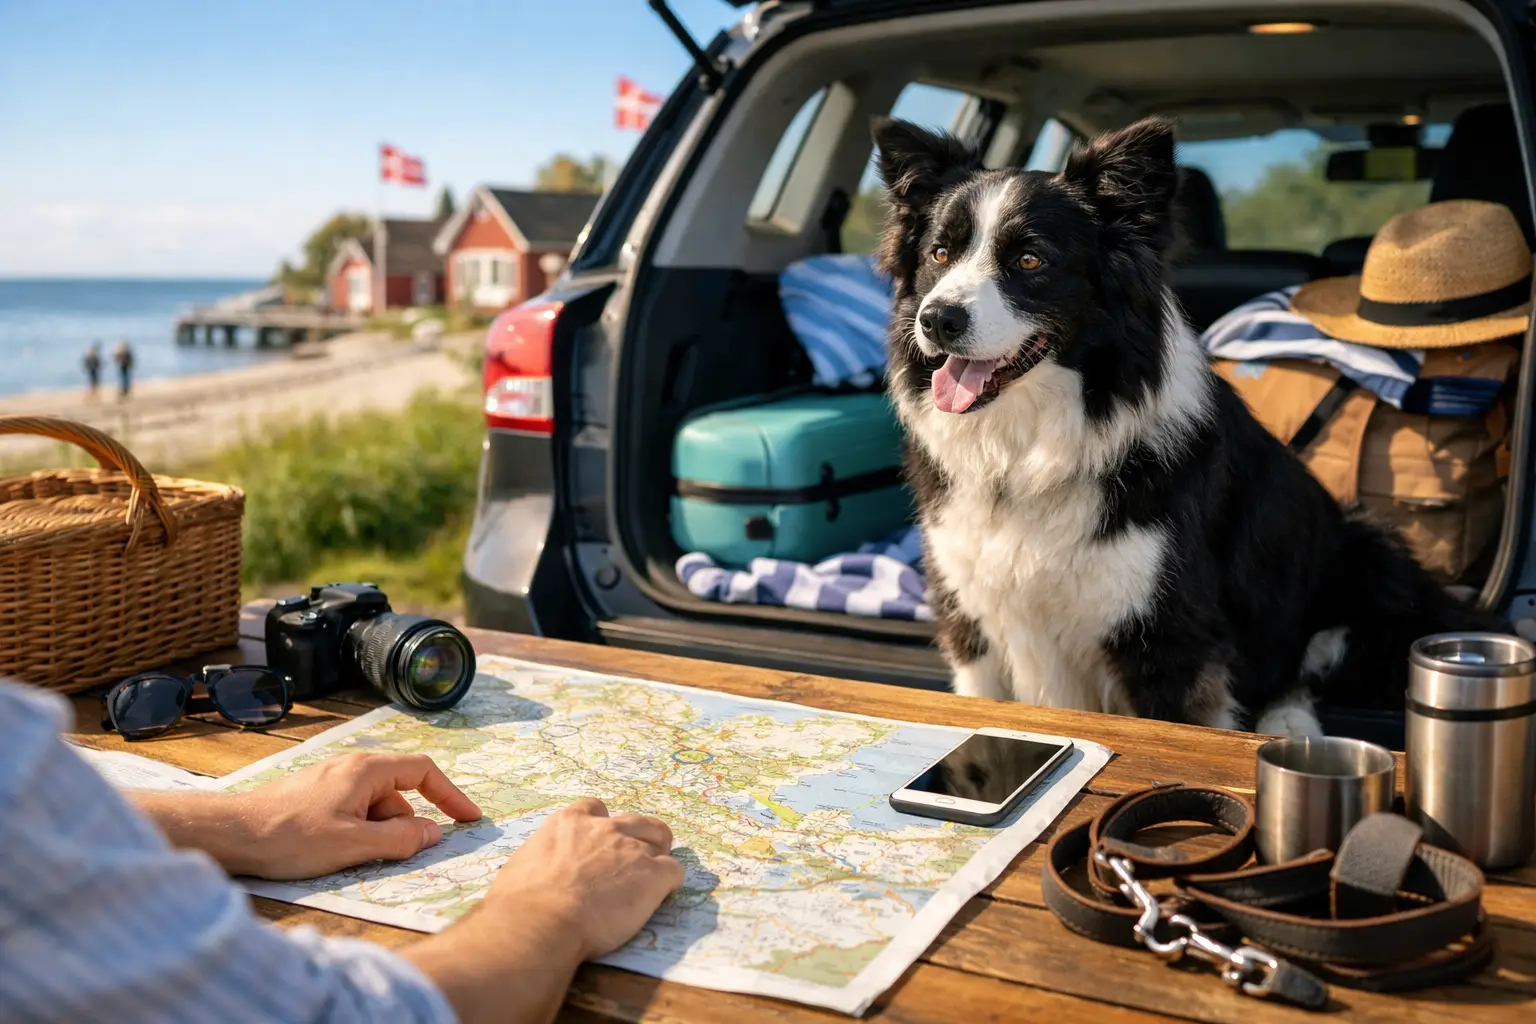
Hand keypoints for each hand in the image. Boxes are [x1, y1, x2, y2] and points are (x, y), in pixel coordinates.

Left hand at [137, 752, 482, 879]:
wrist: (230, 835)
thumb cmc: (290, 836)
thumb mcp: (353, 845)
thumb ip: (399, 840)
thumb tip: (432, 834)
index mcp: (367, 769)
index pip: (424, 771)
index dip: (451, 795)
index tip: (469, 819)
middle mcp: (352, 767)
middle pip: (399, 794)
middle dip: (402, 827)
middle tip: (391, 857)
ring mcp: (332, 780)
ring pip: (374, 807)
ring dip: (375, 833)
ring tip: (348, 857)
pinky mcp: (315, 797)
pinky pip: (352, 812)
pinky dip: (356, 832)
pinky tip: (333, 853)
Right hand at [486, 798, 684, 959]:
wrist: (539, 924)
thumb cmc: (519, 904)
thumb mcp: (521, 867)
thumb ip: (539, 862)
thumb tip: (533, 876)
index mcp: (569, 822)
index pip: (596, 809)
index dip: (602, 828)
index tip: (600, 848)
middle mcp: (605, 829)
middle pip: (639, 821)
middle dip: (641, 838)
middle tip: (635, 865)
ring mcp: (632, 849)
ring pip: (662, 839)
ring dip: (658, 857)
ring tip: (652, 881)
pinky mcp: (653, 875)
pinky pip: (674, 872)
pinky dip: (669, 885)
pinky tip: (660, 899)